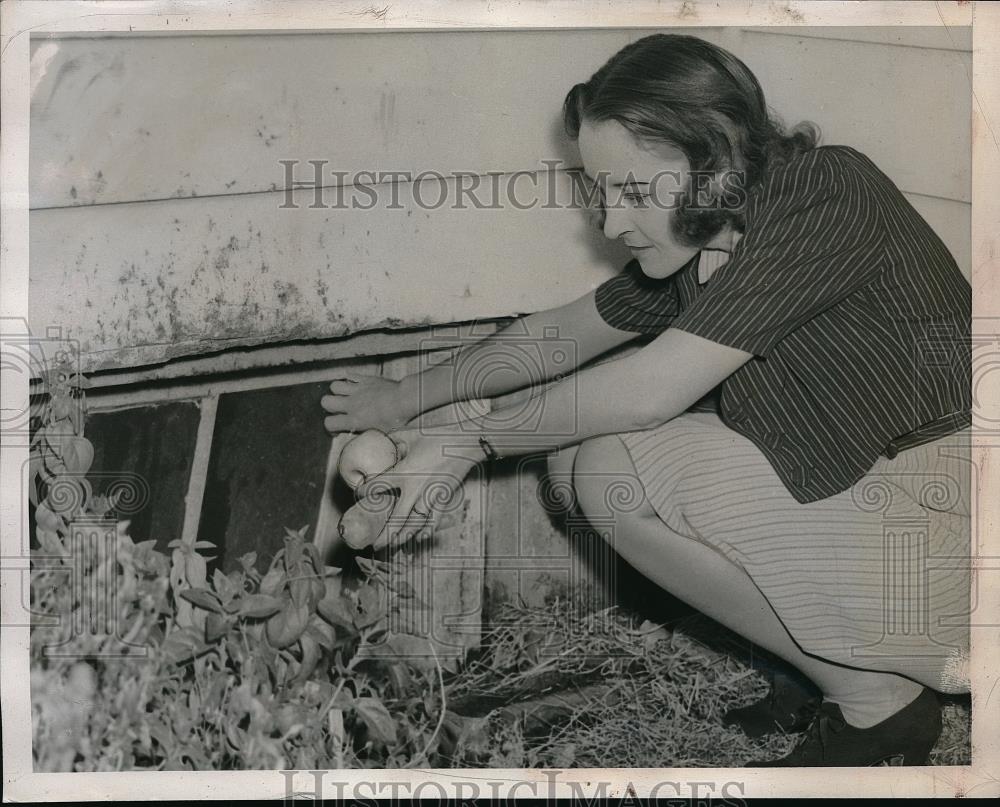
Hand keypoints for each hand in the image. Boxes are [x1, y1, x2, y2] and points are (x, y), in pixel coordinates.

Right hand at [321, 372, 414, 433]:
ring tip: (346, 395)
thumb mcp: (379, 432)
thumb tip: (355, 429)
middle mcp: (351, 404)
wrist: (405, 399)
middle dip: (330, 407)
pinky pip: (350, 375)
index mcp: (354, 420)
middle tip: (340, 409)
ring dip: (338, 391)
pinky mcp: (365, 379)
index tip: (339, 428)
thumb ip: (363, 430)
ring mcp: (357, 389)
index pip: (329, 423)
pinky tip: (355, 384)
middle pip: (325, 401)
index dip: (331, 427)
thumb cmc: (395, 419)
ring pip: (334, 386)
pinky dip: (350, 379)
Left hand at [354, 428, 480, 547]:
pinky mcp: (444, 498)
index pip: (378, 486)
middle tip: (374, 544)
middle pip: (397, 518)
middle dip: (385, 534)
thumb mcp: (412, 434)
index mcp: (404, 472)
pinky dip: (426, 531)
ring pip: (415, 523)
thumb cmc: (438, 437)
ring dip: (404, 537)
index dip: (365, 492)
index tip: (359, 495)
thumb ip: (395, 439)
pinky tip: (419, 538)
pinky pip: (434, 520)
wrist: (466, 444)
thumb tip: (383, 440)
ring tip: (393, 546)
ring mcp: (430, 496)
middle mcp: (415, 488)